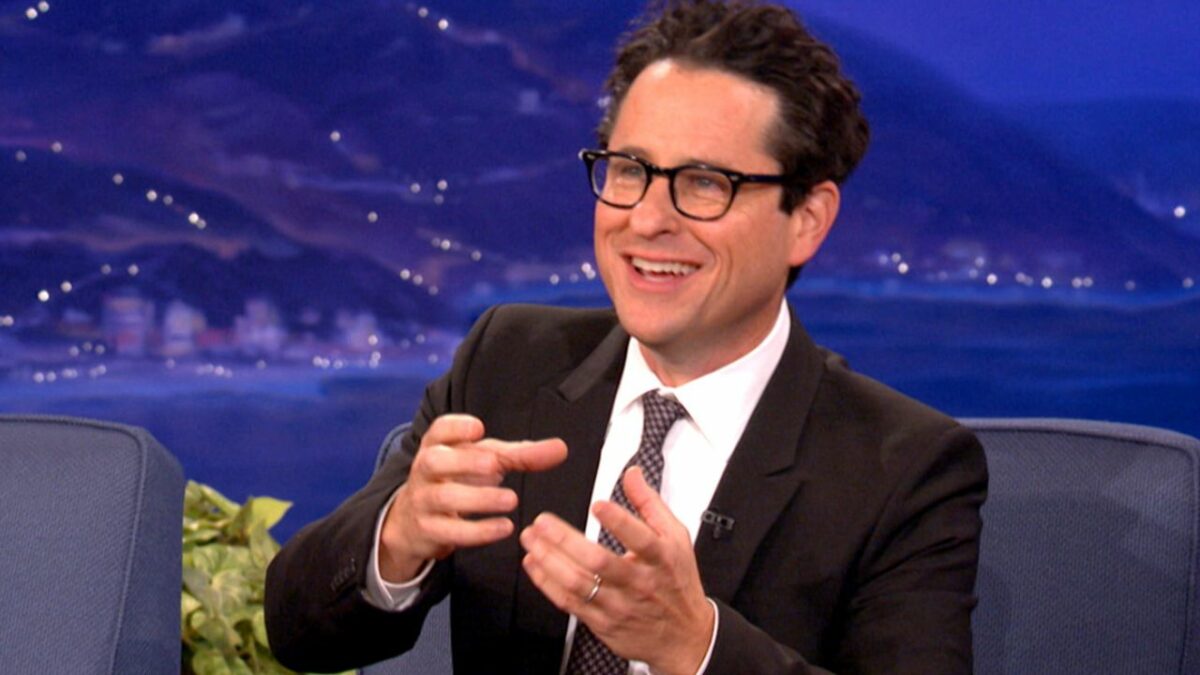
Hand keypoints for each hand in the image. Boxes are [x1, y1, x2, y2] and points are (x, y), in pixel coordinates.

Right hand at [379, 414, 566, 581]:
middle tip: (495, 466)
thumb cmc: (458, 479)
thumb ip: (521, 455)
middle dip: (465, 462)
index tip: (478, 429)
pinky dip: (478, 531)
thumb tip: (560, 448)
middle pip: (435, 461)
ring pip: (444, 497)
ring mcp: (423, 500)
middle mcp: (425, 470)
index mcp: (438, 445)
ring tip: (511, 500)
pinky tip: (504, 527)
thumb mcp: (486, 461)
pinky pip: (449, 531)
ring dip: (479, 499)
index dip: (456, 428)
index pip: (439, 430)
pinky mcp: (428, 530)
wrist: (416, 520)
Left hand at [520, 466, 714, 674]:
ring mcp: (619, 605)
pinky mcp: (602, 623)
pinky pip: (569, 603)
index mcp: (660, 558)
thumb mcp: (676, 537)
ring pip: (578, 584)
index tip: (597, 505)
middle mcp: (638, 582)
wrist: (684, 637)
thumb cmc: (677, 581)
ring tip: (531, 539)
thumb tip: (632, 473)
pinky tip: (534, 564)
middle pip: (599, 563)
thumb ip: (650, 503)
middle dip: (565, 541)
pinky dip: (547, 583)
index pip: (640, 539)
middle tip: (542, 521)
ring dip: (549, 560)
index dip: (619, 522)